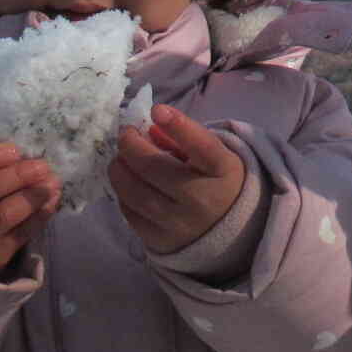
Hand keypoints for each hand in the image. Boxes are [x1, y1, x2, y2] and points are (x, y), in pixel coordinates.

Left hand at [111, 104, 247, 253]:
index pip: (202, 146)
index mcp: (223, 172)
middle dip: (131, 145)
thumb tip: (147, 128)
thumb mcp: (212, 155)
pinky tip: (128, 184)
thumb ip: (182, 138)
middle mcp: (203, 200)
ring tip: (120, 159)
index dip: (179, 126)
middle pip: (155, 168)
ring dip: (119, 169)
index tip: (157, 110)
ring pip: (135, 193)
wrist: (232, 230)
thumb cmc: (216, 182)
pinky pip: (130, 214)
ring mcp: (180, 225)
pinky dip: (123, 194)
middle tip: (126, 134)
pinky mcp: (161, 242)